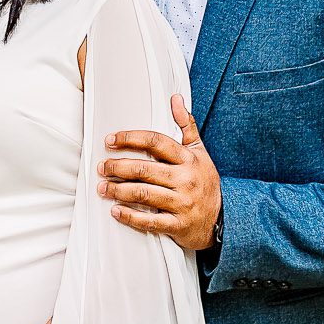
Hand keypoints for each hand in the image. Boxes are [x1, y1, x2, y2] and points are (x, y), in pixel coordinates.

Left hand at [98, 94, 220, 251]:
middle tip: (101, 167)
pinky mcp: (178, 225)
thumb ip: (186, 126)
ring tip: (103, 187)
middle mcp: (185, 179)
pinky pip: (150, 221)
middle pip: (144, 169)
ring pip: (143, 194)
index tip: (110, 140)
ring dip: (118, 191)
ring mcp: (182, 203)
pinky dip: (130, 216)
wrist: (222, 218)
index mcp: (188, 159)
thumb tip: (176, 99)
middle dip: (117, 167)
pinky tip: (116, 211)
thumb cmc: (204, 181)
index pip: (156, 142)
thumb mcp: (199, 151)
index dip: (130, 139)